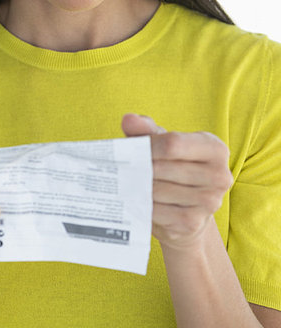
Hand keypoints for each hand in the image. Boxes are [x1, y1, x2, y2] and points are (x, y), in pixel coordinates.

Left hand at [121, 114, 233, 250]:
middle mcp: (219, 176)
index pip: (172, 144)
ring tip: (127, 180)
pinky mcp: (192, 223)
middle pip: (163, 168)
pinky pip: (157, 210)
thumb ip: (146, 128)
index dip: (147, 146)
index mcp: (215, 149)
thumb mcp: (163, 142)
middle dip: (139, 167)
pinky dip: (142, 204)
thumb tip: (129, 119)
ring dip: (137, 186)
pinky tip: (138, 198)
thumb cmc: (173, 165)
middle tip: (122, 167)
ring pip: (158, 190)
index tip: (130, 149)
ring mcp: (209, 202)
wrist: (188, 207)